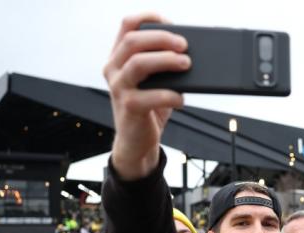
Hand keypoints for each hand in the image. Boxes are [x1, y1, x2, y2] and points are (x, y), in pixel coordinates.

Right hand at [103, 13, 190, 179]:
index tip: (170, 22)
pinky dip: (171, 95)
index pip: (127, 25)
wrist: (137, 142)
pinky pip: (151, 96)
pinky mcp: (129, 107)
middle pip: (133, 40)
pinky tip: (181, 99)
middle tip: (184, 45)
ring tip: (186, 64)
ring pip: (138, 63)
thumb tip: (190, 51)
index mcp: (119, 57)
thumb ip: (163, 64)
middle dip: (162, 38)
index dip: (148, 18)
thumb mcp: (155, 81)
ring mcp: (118, 88)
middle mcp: (113, 69)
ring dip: (166, 60)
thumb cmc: (149, 108)